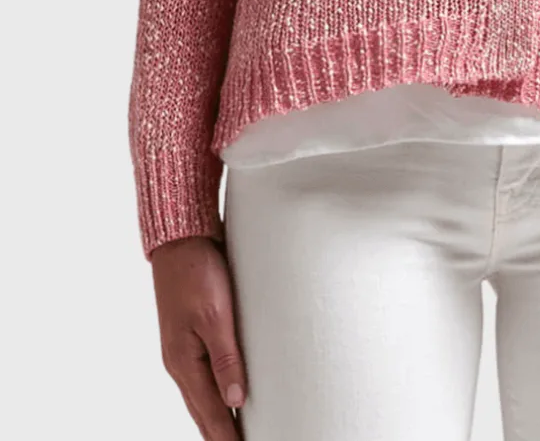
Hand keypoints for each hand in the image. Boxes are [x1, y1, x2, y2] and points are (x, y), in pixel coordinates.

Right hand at [151, 235, 246, 439]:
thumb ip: (226, 358)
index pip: (210, 413)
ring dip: (218, 419)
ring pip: (202, 398)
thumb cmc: (198, 272)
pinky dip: (215, 396)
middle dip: (221, 436)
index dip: (227, 438)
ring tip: (235, 436)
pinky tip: (228, 399)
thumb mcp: (216, 314)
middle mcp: (180, 362)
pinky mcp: (191, 336)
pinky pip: (204, 378)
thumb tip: (237, 401)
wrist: (180, 240)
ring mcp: (183, 350)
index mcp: (184, 362)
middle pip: (203, 412)